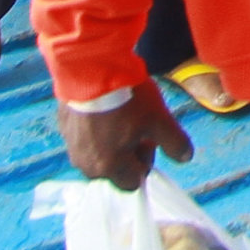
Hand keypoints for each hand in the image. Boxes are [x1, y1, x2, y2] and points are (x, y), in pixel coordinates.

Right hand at [59, 84, 193, 193]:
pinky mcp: (63, 126)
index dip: (145, 161)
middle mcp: (85, 163)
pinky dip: (93, 130)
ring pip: (95, 154)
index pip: (132, 182)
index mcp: (109, 167)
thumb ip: (175, 143)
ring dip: (109, 143)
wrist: (92, 67)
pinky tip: (103, 108)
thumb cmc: (127, 98)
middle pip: (112, 170)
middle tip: (135, 126)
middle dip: (126, 155)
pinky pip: (82, 137)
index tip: (149, 138)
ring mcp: (71, 145)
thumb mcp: (160, 119)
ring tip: (119, 115)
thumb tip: (185, 158)